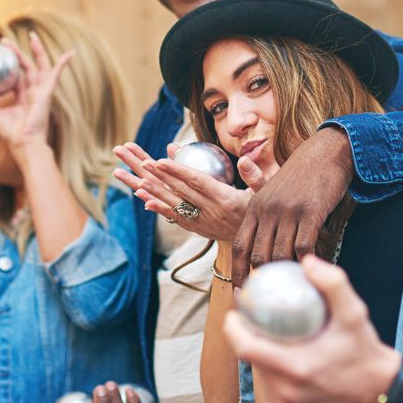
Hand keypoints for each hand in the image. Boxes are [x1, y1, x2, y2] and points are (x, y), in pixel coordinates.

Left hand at [0, 33, 73, 162]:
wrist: (25, 145)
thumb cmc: (12, 136)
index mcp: (22, 98)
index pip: (16, 77)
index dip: (8, 65)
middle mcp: (33, 93)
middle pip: (27, 67)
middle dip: (18, 52)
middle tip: (6, 40)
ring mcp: (41, 92)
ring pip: (40, 66)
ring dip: (37, 51)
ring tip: (33, 36)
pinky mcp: (47, 93)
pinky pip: (55, 75)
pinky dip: (63, 64)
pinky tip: (70, 54)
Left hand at [113, 143, 267, 242]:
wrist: (260, 244)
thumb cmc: (264, 213)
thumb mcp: (266, 192)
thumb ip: (255, 175)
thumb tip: (244, 158)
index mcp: (227, 199)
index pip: (198, 181)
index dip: (178, 170)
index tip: (160, 160)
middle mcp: (212, 211)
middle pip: (181, 190)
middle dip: (160, 175)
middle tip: (142, 162)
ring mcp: (204, 222)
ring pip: (175, 204)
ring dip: (154, 191)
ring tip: (136, 180)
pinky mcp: (200, 229)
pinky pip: (177, 218)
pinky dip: (161, 209)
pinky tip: (145, 202)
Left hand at [223, 255, 400, 402]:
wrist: (381, 392)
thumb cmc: (365, 351)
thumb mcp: (354, 313)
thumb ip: (333, 284)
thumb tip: (307, 262)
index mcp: (296, 368)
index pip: (245, 348)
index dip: (233, 329)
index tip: (234, 314)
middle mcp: (288, 394)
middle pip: (253, 361)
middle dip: (252, 340)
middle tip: (261, 323)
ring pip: (262, 379)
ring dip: (264, 361)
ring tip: (277, 343)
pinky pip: (271, 400)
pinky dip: (274, 384)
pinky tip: (281, 371)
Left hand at [233, 127, 352, 283]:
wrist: (325, 153)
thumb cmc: (300, 177)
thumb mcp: (274, 193)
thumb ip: (264, 219)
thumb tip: (262, 255)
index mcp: (254, 206)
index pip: (240, 246)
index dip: (238, 272)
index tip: (241, 294)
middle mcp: (267, 210)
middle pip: (258, 255)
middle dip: (262, 280)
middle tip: (269, 300)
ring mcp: (288, 211)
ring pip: (280, 254)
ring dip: (285, 275)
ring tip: (291, 291)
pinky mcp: (311, 212)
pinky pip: (305, 247)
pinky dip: (306, 263)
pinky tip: (311, 273)